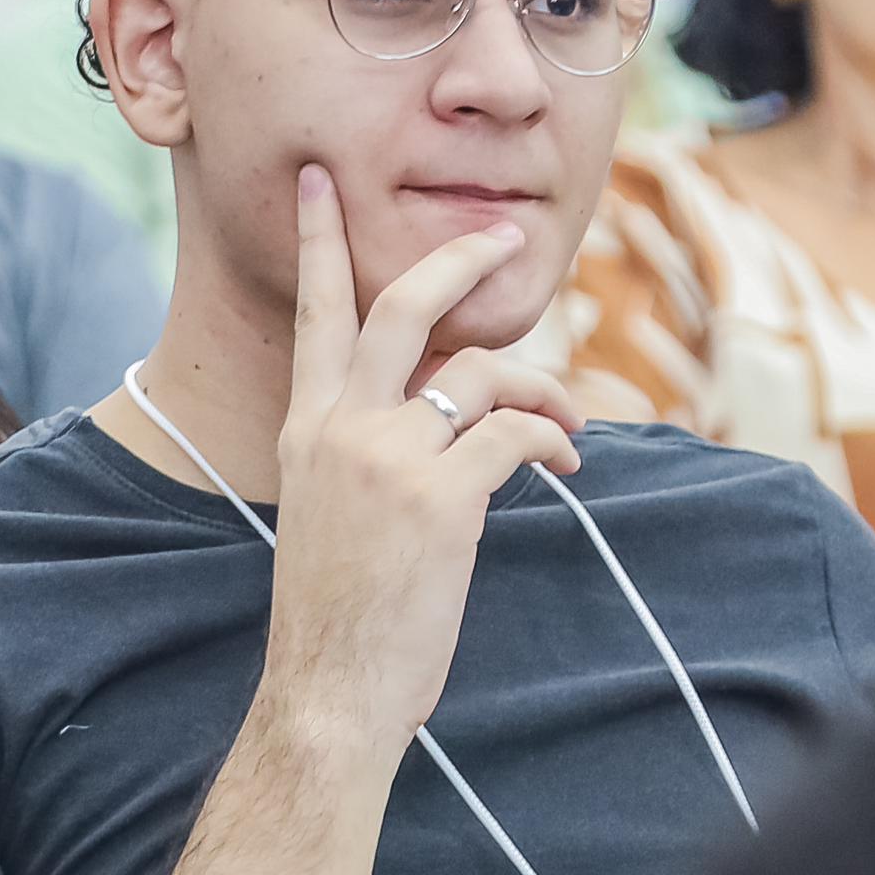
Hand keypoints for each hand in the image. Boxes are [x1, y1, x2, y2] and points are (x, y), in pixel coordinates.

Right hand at [258, 165, 579, 755]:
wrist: (329, 692)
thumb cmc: (337, 620)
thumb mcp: (329, 514)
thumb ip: (366, 453)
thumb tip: (440, 423)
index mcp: (305, 427)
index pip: (316, 314)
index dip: (322, 242)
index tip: (320, 182)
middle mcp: (341, 427)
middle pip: (405, 305)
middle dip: (460, 260)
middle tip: (503, 237)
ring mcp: (390, 457)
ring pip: (483, 370)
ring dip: (541, 385)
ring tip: (569, 420)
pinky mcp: (442, 497)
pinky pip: (516, 434)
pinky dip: (552, 441)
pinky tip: (565, 467)